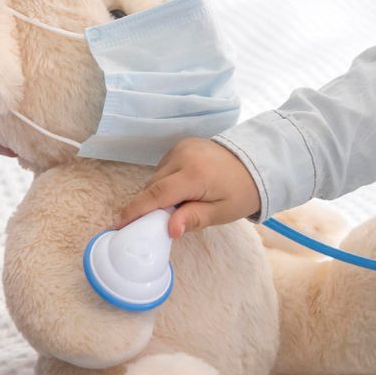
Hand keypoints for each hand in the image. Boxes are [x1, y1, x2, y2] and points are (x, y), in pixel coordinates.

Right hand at [115, 138, 261, 238]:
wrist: (256, 162)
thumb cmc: (240, 192)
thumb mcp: (222, 212)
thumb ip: (194, 219)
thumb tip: (170, 230)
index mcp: (194, 174)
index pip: (157, 194)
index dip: (136, 210)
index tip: (119, 224)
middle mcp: (183, 156)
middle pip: (154, 186)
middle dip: (150, 206)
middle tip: (156, 224)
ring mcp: (181, 147)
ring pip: (157, 177)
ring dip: (159, 194)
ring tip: (178, 206)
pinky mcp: (181, 144)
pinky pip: (164, 168)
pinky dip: (167, 182)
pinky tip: (182, 190)